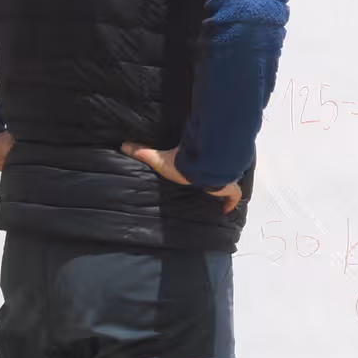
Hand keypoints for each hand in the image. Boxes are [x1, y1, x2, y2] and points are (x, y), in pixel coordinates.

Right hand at [121, 142, 242, 213]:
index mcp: (197, 162)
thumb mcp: (159, 160)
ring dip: (223, 189)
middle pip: (214, 173)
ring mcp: (223, 179)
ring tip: (217, 198)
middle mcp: (211, 170)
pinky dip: (230, 204)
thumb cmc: (182, 164)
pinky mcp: (229, 188)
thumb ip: (144, 152)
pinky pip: (233, 197)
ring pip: (227, 183)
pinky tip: (225, 212)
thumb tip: (124, 144)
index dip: (199, 168)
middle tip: (208, 187)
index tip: (197, 173)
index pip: (200, 163)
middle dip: (213, 179)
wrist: (202, 169)